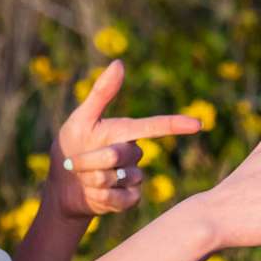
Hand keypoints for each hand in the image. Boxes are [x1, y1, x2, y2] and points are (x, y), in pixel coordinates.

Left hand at [45, 57, 208, 219]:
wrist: (63, 185)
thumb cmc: (71, 147)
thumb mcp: (81, 119)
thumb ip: (102, 93)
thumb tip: (120, 62)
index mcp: (125, 132)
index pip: (155, 127)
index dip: (176, 124)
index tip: (197, 124)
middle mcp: (134, 153)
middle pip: (119, 155)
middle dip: (91, 160)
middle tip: (75, 162)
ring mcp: (135, 177)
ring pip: (119, 178)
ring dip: (93, 180)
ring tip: (84, 179)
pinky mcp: (130, 199)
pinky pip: (121, 199)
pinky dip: (101, 197)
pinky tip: (93, 194)